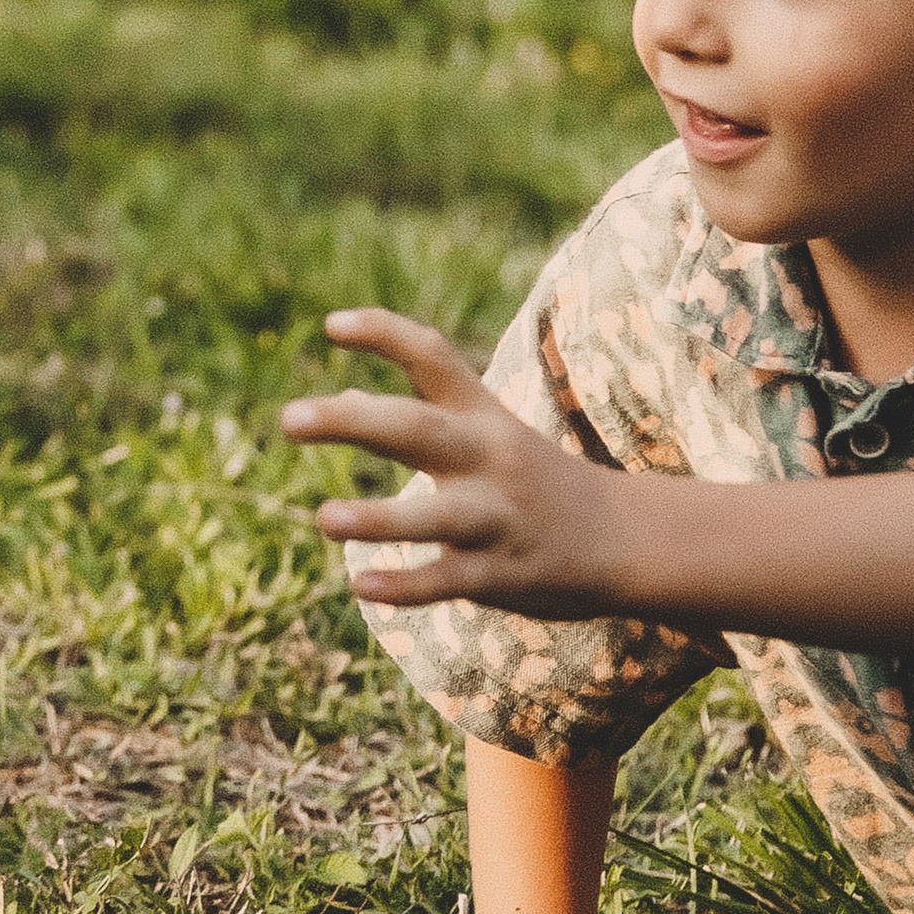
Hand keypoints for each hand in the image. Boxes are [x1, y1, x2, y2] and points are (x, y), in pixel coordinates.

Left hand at [281, 310, 630, 613]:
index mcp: (481, 415)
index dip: (384, 334)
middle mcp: (488, 457)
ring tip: (324, 519)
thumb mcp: (487, 434)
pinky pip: (448, 580)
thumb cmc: (534, 480)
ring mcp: (496, 516)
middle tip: (289, 420)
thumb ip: (418, 416)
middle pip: (416, 430)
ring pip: (435, 516)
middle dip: (352, 423)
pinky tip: (362, 587)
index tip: (330, 326)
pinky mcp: (501, 574)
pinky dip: (406, 586)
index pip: (432, 358)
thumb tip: (339, 402)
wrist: (624, 540)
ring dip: (379, 519)